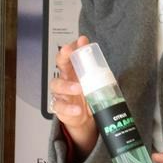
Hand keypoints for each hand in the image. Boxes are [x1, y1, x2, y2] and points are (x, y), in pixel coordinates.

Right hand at [51, 36, 97, 158]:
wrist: (86, 121)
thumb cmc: (90, 99)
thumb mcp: (97, 85)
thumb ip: (99, 74)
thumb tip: (105, 64)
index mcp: (74, 71)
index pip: (71, 55)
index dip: (74, 46)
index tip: (81, 40)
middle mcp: (65, 79)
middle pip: (59, 64)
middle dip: (63, 56)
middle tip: (67, 52)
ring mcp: (60, 93)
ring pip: (56, 85)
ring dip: (67, 85)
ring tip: (79, 88)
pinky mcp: (59, 108)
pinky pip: (60, 106)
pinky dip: (69, 108)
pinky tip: (78, 109)